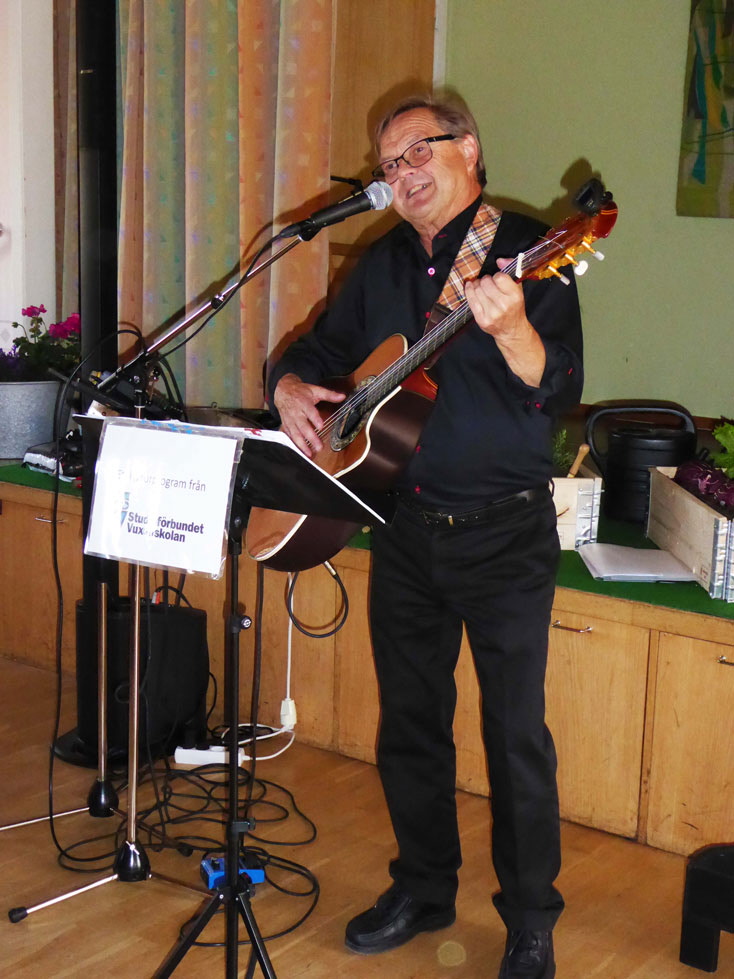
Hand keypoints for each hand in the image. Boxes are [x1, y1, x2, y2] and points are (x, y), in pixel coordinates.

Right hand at [273, 373, 344, 456]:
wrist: (283, 391)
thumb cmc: (300, 391)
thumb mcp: (315, 390)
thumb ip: (329, 394)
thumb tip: (342, 396)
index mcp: (304, 403)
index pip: (310, 412)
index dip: (315, 419)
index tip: (320, 427)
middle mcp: (296, 413)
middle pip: (303, 426)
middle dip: (310, 438)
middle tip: (319, 447)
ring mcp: (290, 420)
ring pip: (295, 434)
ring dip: (302, 445)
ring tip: (309, 454)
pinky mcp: (286, 425)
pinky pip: (289, 436)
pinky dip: (293, 444)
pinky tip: (299, 452)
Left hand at [464, 258, 545, 386]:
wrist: (511, 330)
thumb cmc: (514, 307)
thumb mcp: (518, 289)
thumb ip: (510, 272)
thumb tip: (500, 260)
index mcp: (515, 297)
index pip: (499, 277)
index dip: (496, 276)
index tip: (497, 279)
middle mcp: (504, 306)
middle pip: (486, 283)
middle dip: (485, 280)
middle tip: (487, 283)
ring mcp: (491, 314)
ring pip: (477, 290)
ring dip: (477, 285)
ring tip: (481, 287)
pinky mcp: (481, 320)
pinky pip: (470, 300)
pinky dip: (469, 291)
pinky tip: (471, 287)